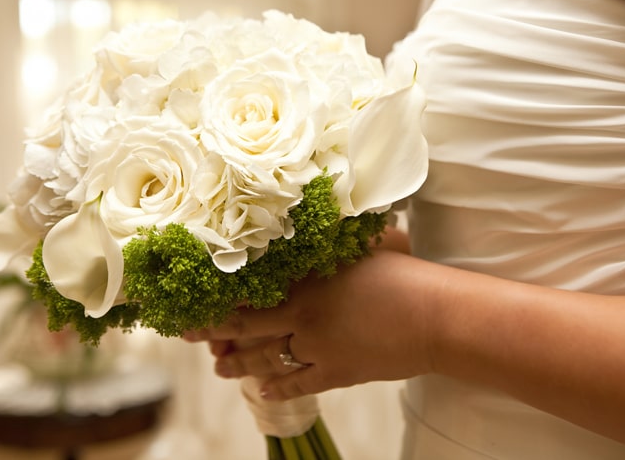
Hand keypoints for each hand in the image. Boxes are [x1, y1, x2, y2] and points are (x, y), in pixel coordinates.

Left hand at [184, 248, 439, 400]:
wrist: (435, 315)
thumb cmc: (404, 272)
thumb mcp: (361, 248)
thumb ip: (328, 245)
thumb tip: (308, 231)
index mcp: (305, 280)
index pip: (249, 291)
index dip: (219, 299)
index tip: (194, 301)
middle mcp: (302, 315)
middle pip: (246, 327)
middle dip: (214, 332)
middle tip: (189, 336)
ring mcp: (317, 348)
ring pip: (266, 359)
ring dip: (239, 365)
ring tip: (221, 369)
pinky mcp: (337, 372)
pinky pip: (298, 384)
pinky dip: (278, 389)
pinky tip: (262, 392)